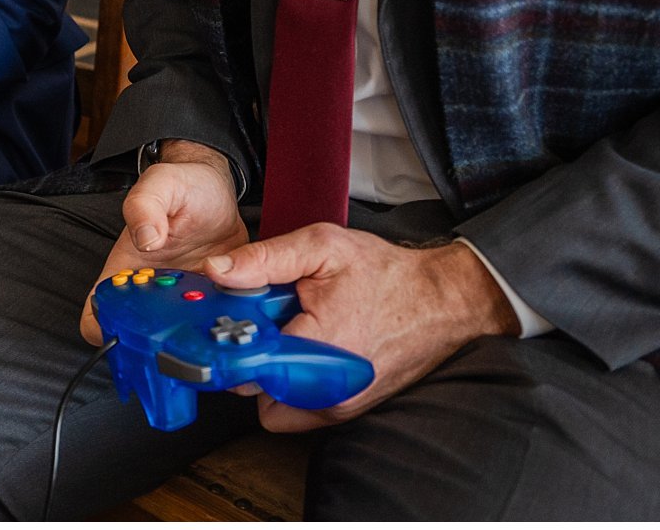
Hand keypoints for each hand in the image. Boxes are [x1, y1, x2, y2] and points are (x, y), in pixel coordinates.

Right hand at [80, 142, 248, 343]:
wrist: (216, 189)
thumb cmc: (183, 185)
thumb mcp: (160, 183)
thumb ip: (145, 205)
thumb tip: (146, 239)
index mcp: (126, 269)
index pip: (98, 314)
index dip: (106, 329)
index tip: (130, 329)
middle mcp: (152, 291)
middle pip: (144, 335)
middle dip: (163, 338)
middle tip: (188, 320)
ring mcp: (183, 300)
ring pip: (184, 335)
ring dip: (199, 331)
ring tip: (218, 311)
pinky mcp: (214, 300)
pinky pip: (217, 321)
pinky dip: (227, 320)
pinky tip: (239, 306)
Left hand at [202, 225, 518, 431]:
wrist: (442, 302)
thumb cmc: (388, 275)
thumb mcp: (322, 246)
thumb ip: (264, 259)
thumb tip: (217, 270)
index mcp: (319, 345)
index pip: (244, 364)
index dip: (228, 339)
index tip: (227, 320)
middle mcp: (329, 388)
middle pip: (253, 387)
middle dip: (249, 354)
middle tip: (263, 322)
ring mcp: (339, 406)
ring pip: (273, 404)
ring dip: (269, 373)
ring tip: (286, 334)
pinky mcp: (346, 411)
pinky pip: (298, 411)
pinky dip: (292, 385)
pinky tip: (303, 350)